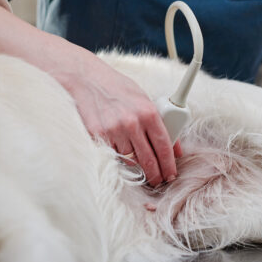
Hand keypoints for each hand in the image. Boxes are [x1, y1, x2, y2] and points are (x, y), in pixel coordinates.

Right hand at [0, 2, 181, 186]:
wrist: (85, 79)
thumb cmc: (116, 88)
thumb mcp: (143, 98)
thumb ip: (160, 121)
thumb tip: (175, 146)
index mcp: (148, 111)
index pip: (164, 145)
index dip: (169, 164)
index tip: (171, 174)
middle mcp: (132, 123)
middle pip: (148, 159)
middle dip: (155, 174)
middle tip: (158, 181)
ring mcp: (113, 131)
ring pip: (129, 160)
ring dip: (135, 166)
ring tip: (140, 167)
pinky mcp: (97, 136)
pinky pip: (111, 155)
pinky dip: (116, 157)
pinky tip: (119, 154)